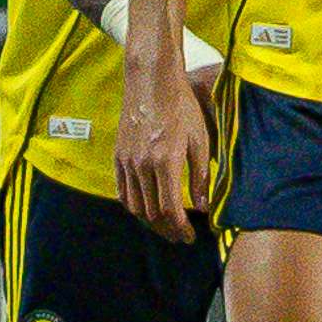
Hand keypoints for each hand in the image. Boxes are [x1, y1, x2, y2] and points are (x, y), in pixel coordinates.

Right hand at [113, 54, 212, 240]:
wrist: (151, 84)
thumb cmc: (182, 109)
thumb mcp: (199, 141)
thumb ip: (200, 176)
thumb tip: (204, 208)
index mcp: (164, 162)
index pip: (170, 209)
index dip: (180, 228)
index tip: (190, 237)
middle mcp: (141, 166)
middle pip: (150, 213)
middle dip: (166, 229)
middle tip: (180, 237)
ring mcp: (126, 162)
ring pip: (134, 205)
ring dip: (149, 222)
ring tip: (165, 227)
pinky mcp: (117, 157)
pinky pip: (122, 191)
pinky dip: (133, 206)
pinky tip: (145, 210)